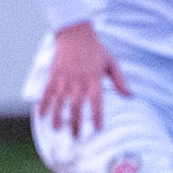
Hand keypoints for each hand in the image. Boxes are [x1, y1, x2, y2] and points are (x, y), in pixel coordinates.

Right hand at [40, 21, 129, 136]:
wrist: (75, 35)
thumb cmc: (96, 50)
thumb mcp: (111, 63)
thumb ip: (120, 80)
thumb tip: (131, 96)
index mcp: (94, 79)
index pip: (96, 102)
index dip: (97, 116)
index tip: (98, 129)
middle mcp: (78, 81)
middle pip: (76, 106)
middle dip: (75, 123)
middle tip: (76, 137)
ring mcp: (64, 79)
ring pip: (60, 102)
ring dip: (58, 117)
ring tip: (57, 130)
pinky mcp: (54, 76)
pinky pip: (47, 92)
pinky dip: (44, 104)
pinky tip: (41, 115)